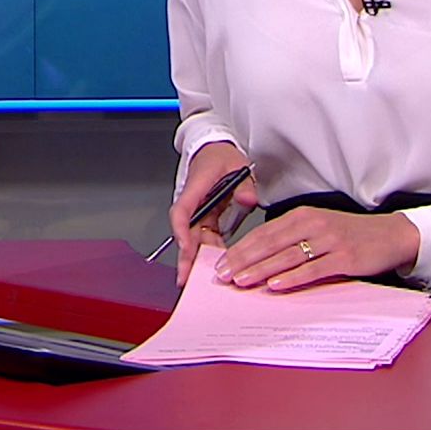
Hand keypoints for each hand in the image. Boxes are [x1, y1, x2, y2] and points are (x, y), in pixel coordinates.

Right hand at [168, 142, 258, 287]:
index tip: (186, 248)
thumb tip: (248, 199)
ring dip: (197, 259)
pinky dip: (209, 252)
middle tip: (186, 278)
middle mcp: (192, 203)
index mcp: (195, 188)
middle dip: (186, 257)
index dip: (182, 232)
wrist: (213, 149)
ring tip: (200, 280)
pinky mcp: (206, 217)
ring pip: (194, 239)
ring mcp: (198, 212)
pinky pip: (205, 237)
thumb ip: (243, 185)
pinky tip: (215, 267)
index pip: (182, 212)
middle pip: (185, 233)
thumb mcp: (236, 164)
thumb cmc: (219, 155)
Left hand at [213, 206, 419, 292]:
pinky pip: (313, 268)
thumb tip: (259, 258)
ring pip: (287, 255)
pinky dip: (293, 277)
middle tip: (223, 275)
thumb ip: (292, 239)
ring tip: (242, 280)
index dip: (240, 248)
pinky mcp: (344, 258)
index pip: (263, 233)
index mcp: (302, 216)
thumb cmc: (350, 234)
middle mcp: (313, 224)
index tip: (221, 263)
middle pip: (270, 243)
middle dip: (243, 260)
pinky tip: (276, 284)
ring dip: (261, 269)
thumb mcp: (318, 228)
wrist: (391, 235)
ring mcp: (329, 241)